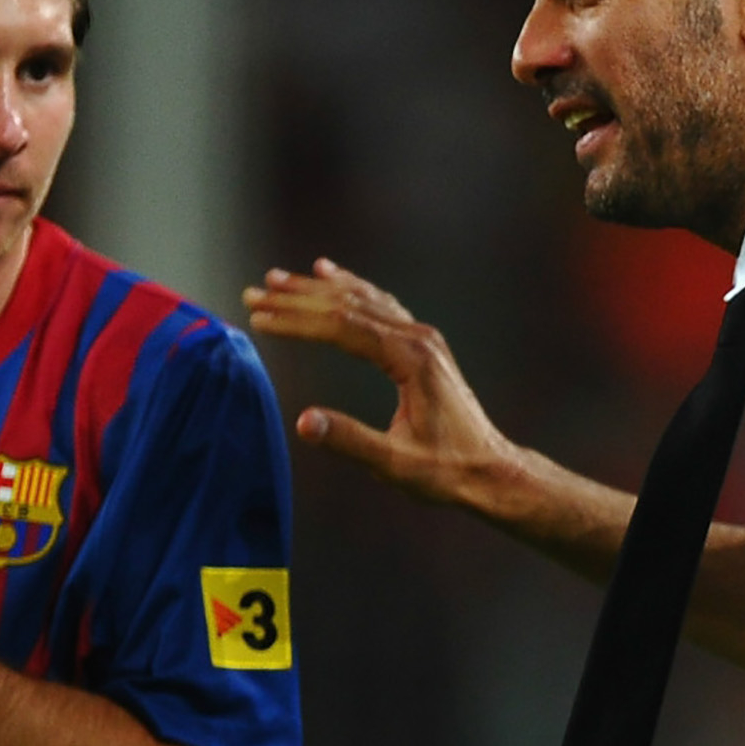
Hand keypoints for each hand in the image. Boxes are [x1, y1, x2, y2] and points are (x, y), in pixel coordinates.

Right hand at [243, 258, 521, 506]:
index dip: (297, 321)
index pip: (341, 327)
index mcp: (409, 360)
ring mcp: (421, 337)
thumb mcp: (394, 463)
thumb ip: (349, 441)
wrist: (490, 470)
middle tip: (254, 292)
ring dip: (317, 288)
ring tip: (277, 279)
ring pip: (362, 300)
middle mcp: (416, 338)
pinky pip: (379, 305)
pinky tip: (330, 274)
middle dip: (297, 298)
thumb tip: (302, 421)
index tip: (259, 317)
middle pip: (348, 305)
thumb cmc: (446, 471)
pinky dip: (350, 288)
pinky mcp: (422, 344)